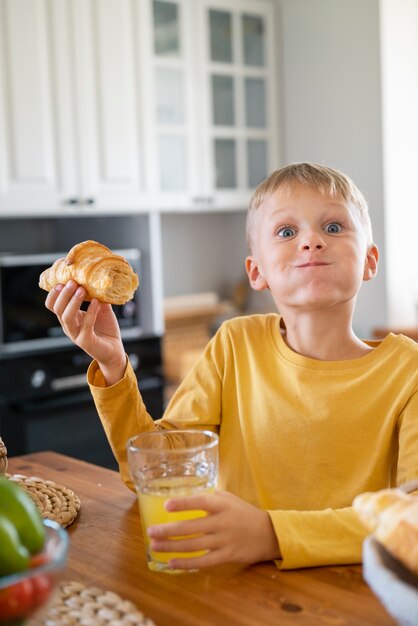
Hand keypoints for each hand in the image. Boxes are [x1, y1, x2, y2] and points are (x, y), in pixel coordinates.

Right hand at [45, 281, 125, 383]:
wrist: (114, 350)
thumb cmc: (106, 329)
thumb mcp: (101, 308)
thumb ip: (97, 296)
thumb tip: (97, 279)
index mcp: (68, 317)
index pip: (52, 305)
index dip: (54, 293)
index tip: (63, 280)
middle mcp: (68, 326)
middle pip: (57, 308)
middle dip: (64, 294)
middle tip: (73, 281)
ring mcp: (75, 334)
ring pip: (67, 317)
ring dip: (73, 301)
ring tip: (81, 289)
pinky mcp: (86, 341)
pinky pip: (86, 324)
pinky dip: (90, 311)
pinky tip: (96, 302)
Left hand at [147, 490, 280, 569]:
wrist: (269, 533)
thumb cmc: (244, 513)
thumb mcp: (229, 499)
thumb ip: (209, 498)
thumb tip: (185, 498)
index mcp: (222, 504)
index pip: (201, 502)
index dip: (184, 504)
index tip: (166, 505)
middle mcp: (222, 522)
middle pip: (192, 527)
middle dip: (169, 530)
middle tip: (150, 531)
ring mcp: (224, 540)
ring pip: (194, 545)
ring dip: (172, 547)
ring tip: (155, 546)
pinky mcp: (227, 556)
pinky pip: (203, 562)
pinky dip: (187, 563)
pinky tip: (172, 563)